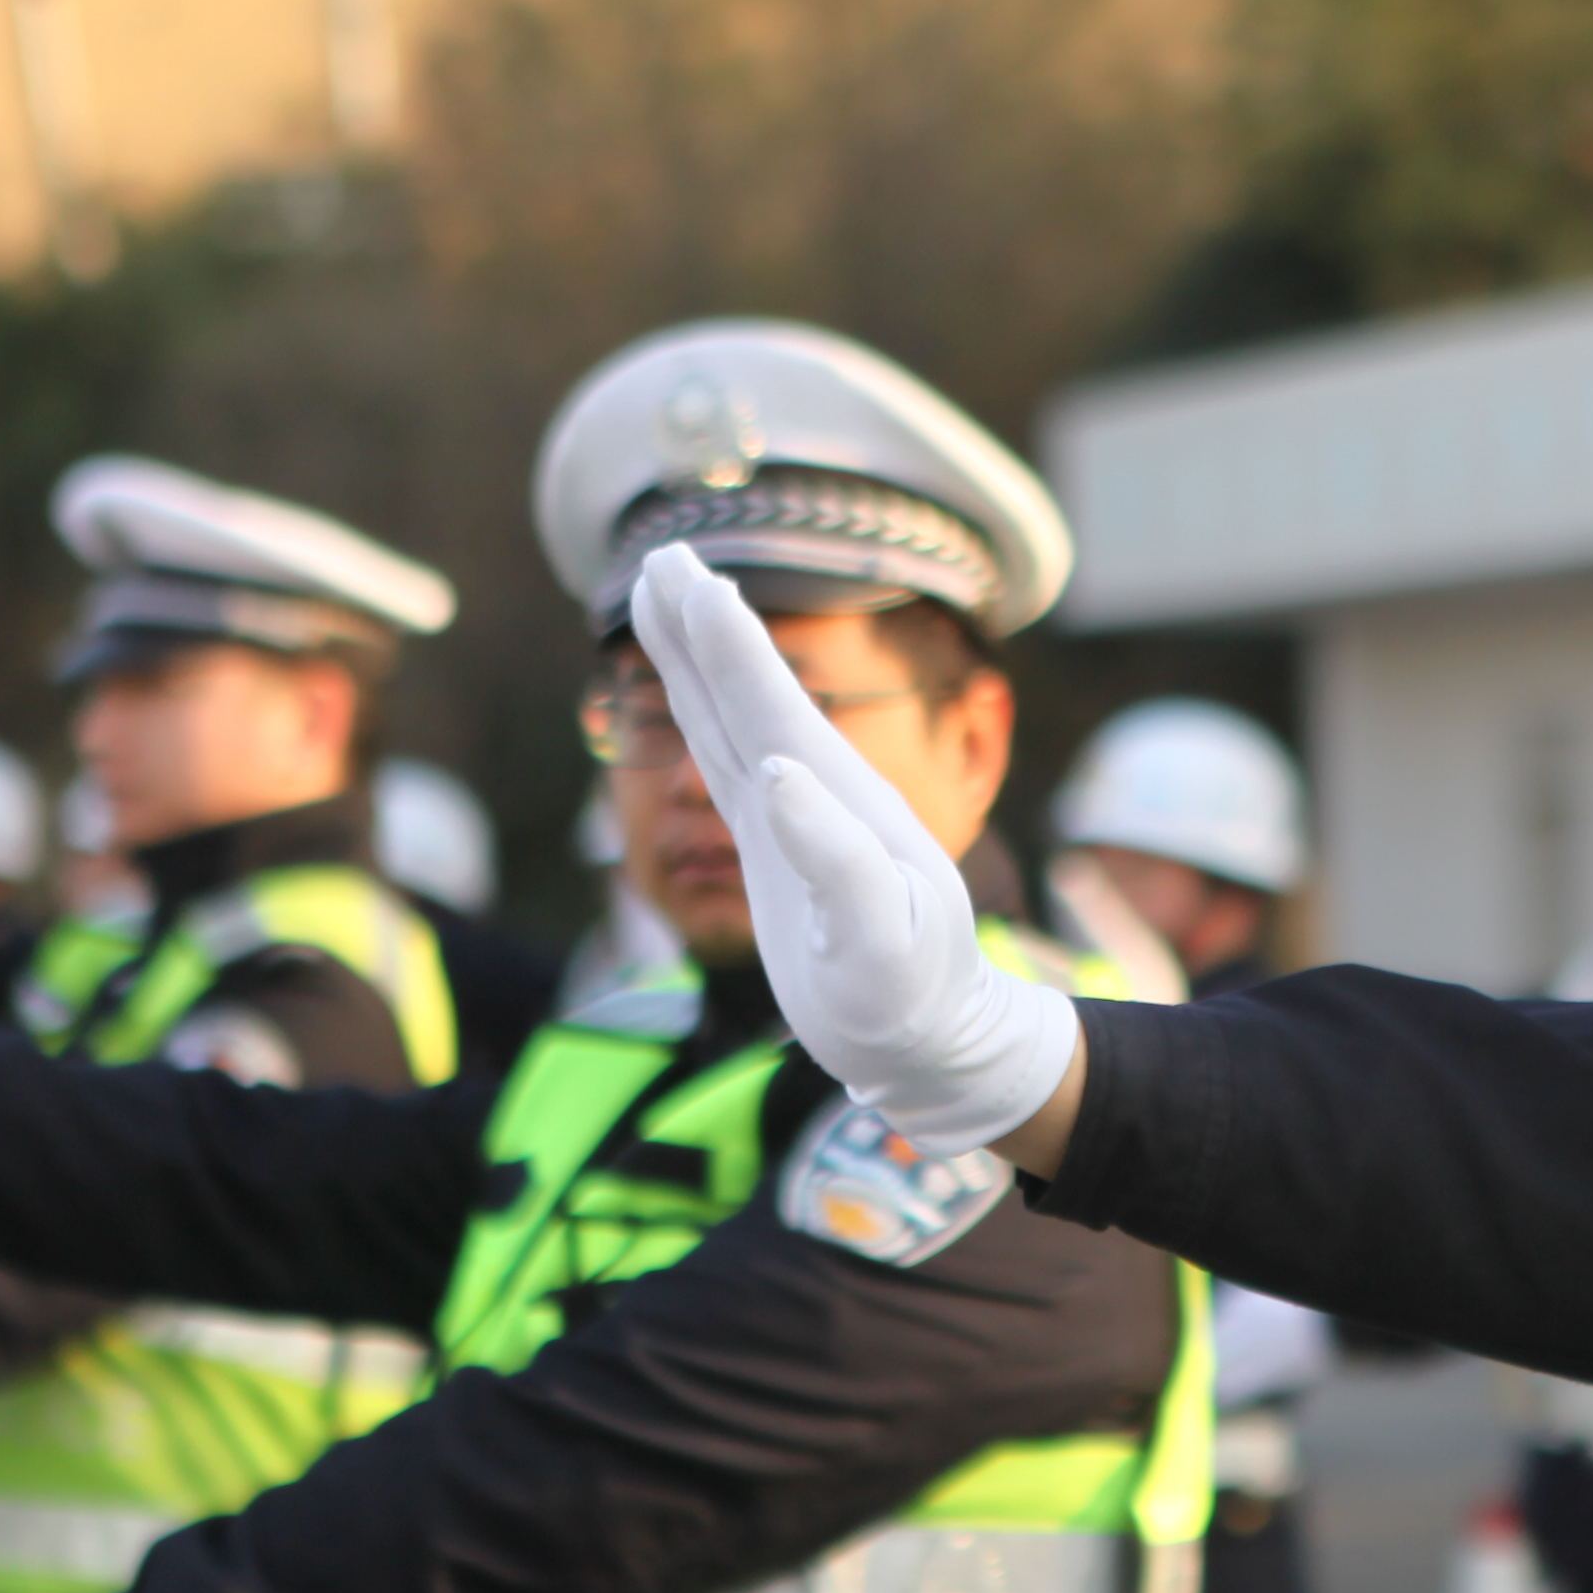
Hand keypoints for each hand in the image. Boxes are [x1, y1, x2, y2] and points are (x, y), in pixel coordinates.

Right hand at [628, 548, 1080, 1155]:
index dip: (725, 642)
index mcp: (839, 801)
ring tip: (660, 593)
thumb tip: (777, 773)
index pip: (769, 705)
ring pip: (731, 717)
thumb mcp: (883, 943)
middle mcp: (817, 791)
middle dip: (701, 624)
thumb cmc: (913, 998)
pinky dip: (702, 718)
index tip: (686, 577)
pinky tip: (687, 692)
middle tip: (662, 553)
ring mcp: (795, 815)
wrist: (932, 1039)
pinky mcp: (778, 850)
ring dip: (695, 657)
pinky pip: (728, 764)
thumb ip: (837, 860)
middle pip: (746, 690)